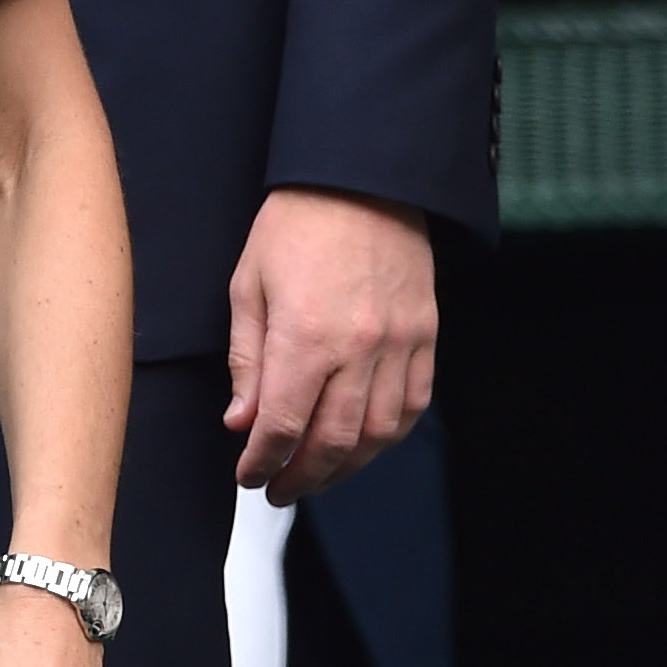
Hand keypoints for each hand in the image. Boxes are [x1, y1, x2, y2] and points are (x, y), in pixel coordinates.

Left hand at [225, 185, 435, 501]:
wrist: (363, 178)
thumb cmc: (297, 222)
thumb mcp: (248, 285)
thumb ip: (246, 360)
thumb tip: (241, 422)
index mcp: (304, 336)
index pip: (281, 426)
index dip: (260, 462)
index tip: (247, 474)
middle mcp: (357, 348)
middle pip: (331, 442)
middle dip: (299, 477)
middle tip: (277, 488)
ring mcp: (399, 344)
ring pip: (377, 435)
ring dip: (344, 467)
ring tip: (316, 474)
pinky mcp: (425, 335)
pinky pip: (413, 405)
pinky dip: (388, 436)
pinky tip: (365, 444)